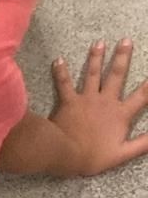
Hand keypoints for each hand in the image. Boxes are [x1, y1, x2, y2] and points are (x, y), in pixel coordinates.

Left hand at [49, 38, 147, 175]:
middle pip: (116, 75)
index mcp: (120, 114)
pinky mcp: (68, 102)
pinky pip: (64, 84)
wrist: (65, 155)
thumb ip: (143, 143)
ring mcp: (86, 99)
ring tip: (98, 43)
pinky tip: (58, 60)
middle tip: (125, 40)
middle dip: (122, 57)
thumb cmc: (93, 156)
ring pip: (92, 74)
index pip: (142, 95)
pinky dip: (60, 72)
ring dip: (95, 58)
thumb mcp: (123, 153)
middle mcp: (105, 101)